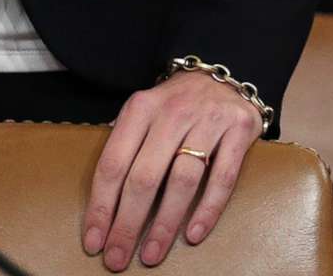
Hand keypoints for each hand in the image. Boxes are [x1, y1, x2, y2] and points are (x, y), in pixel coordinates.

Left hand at [84, 71, 263, 270]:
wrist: (223, 74)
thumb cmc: (175, 105)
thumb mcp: (143, 110)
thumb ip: (124, 143)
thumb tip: (99, 193)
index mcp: (139, 109)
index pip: (113, 164)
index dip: (102, 206)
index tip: (94, 241)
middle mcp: (171, 113)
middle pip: (144, 177)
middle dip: (127, 224)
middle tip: (118, 259)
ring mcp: (207, 121)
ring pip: (182, 180)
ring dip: (165, 223)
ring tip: (151, 254)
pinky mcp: (238, 130)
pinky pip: (222, 177)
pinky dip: (208, 208)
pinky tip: (193, 234)